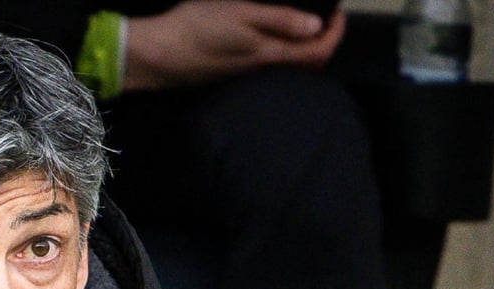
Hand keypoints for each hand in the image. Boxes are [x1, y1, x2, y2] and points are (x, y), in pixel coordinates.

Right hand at [122, 1, 345, 90]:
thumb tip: (317, 26)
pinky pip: (266, 63)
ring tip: (298, 20)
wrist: (157, 54)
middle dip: (322, 40)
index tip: (337, 11)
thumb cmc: (197, 28)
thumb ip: (279, 19)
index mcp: (270, 53)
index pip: (319, 51)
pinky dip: (278, 48)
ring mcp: (245, 73)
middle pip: (306, 62)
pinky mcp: (229, 71)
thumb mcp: (241, 13)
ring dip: (299, 45)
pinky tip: (266, 32)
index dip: (336, 32)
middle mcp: (262, 69)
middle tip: (323, 16)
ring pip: (286, 63)